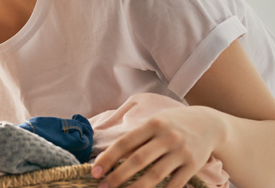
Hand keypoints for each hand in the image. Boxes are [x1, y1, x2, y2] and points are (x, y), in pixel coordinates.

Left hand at [92, 106, 223, 187]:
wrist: (209, 124)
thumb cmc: (172, 124)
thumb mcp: (154, 122)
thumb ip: (136, 138)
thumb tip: (109, 158)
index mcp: (153, 124)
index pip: (125, 143)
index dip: (108, 159)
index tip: (95, 172)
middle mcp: (168, 137)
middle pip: (138, 160)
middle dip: (118, 176)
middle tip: (103, 187)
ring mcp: (182, 152)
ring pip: (155, 175)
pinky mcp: (193, 165)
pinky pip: (174, 184)